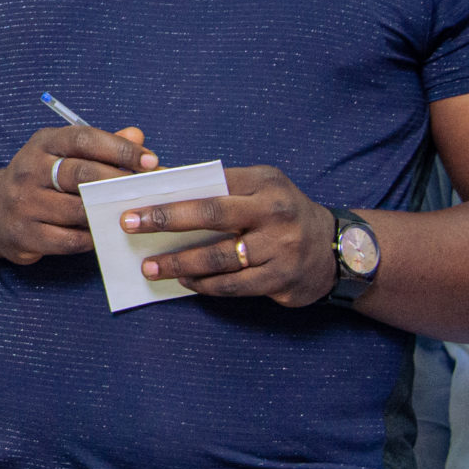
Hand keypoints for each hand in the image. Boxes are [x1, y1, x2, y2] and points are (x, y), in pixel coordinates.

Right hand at [0, 122, 161, 264]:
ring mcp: (24, 203)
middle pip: (81, 174)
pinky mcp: (24, 235)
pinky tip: (104, 234)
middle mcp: (29, 170)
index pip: (83, 139)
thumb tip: (137, 136)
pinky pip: (68, 240)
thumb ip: (102, 146)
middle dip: (118, 182)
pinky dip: (91, 238)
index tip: (151, 161)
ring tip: (132, 215)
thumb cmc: (41, 180)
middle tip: (149, 191)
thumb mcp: (64, 155)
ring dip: (107, 213)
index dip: (120, 149)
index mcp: (42, 143)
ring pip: (76, 210)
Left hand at [122, 164, 336, 306]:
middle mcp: (274, 212)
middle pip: (212, 216)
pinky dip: (206, 285)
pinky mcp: (282, 279)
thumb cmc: (283, 212)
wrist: (336, 249)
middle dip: (166, 221)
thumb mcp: (261, 188)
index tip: (135, 204)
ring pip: (220, 258)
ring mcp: (280, 248)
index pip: (209, 187)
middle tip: (132, 227)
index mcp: (264, 183)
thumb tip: (165, 186)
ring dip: (180, 264)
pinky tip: (185, 281)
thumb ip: (221, 187)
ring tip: (151, 267)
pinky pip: (234, 286)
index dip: (171, 197)